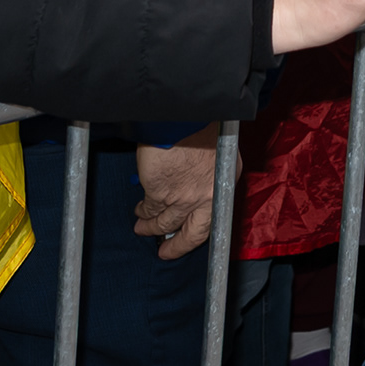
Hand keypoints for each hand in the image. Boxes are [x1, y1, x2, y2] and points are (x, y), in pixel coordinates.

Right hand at [133, 130, 222, 260]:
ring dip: (151, 227)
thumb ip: (210, 174)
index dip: (199, 233)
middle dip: (178, 247)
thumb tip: (197, 187)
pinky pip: (149, 207)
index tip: (189, 240)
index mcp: (224, 184)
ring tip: (142, 228)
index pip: (215, 218)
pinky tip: (139, 210)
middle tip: (165, 252)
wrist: (181, 113)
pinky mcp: (159, 192)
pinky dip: (143, 211)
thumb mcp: (218, 150)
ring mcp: (182, 197)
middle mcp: (207, 196)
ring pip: (165, 222)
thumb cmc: (200, 125)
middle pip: (193, 234)